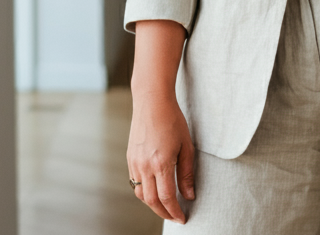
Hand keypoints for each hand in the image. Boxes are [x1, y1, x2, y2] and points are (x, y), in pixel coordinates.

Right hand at [126, 92, 194, 222]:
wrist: (152, 101)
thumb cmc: (172, 120)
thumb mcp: (186, 145)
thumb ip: (186, 172)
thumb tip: (189, 195)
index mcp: (161, 163)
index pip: (167, 198)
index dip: (175, 212)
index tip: (183, 218)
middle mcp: (145, 166)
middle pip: (152, 201)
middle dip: (164, 213)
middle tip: (175, 217)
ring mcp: (135, 163)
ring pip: (141, 194)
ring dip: (153, 204)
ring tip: (166, 206)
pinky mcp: (130, 158)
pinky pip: (135, 182)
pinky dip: (145, 191)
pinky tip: (155, 189)